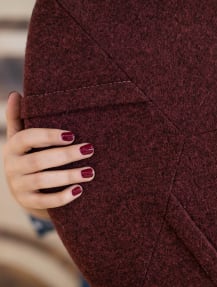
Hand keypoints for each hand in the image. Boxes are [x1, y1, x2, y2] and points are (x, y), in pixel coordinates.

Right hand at [2, 91, 94, 219]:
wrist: (24, 188)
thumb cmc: (29, 156)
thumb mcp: (22, 138)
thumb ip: (19, 118)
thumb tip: (16, 94)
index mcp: (13, 147)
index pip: (27, 138)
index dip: (48, 136)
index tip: (72, 135)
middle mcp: (12, 166)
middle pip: (38, 161)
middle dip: (66, 155)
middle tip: (90, 150)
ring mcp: (18, 186)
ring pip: (43, 181)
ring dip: (68, 176)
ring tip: (91, 172)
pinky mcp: (28, 202)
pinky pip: (44, 202)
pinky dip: (62, 197)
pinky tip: (79, 190)